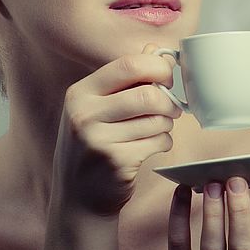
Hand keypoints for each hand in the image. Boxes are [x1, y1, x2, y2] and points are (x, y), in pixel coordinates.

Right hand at [50, 43, 181, 215]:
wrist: (78, 198)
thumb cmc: (93, 144)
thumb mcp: (98, 107)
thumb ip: (126, 78)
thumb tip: (155, 51)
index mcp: (80, 93)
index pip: (129, 64)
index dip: (157, 67)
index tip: (166, 77)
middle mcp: (84, 114)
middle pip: (148, 94)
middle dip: (168, 101)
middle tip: (171, 108)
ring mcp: (99, 140)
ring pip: (157, 120)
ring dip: (166, 124)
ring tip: (156, 129)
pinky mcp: (117, 162)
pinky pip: (158, 142)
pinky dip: (164, 142)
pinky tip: (152, 146)